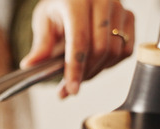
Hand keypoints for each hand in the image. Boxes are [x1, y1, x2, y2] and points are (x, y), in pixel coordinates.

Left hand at [20, 0, 134, 97]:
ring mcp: (119, 8)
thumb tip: (30, 64)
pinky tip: (95, 64)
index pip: (79, 40)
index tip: (71, 89)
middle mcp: (102, 1)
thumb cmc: (59, 7)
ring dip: (96, 71)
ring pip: (114, 52)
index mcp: (76, 1)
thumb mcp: (44, 21)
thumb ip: (41, 44)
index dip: (75, 68)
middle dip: (85, 74)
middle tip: (69, 87)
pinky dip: (110, 64)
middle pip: (100, 49)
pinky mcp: (129, 17)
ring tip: (79, 75)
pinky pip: (126, 50)